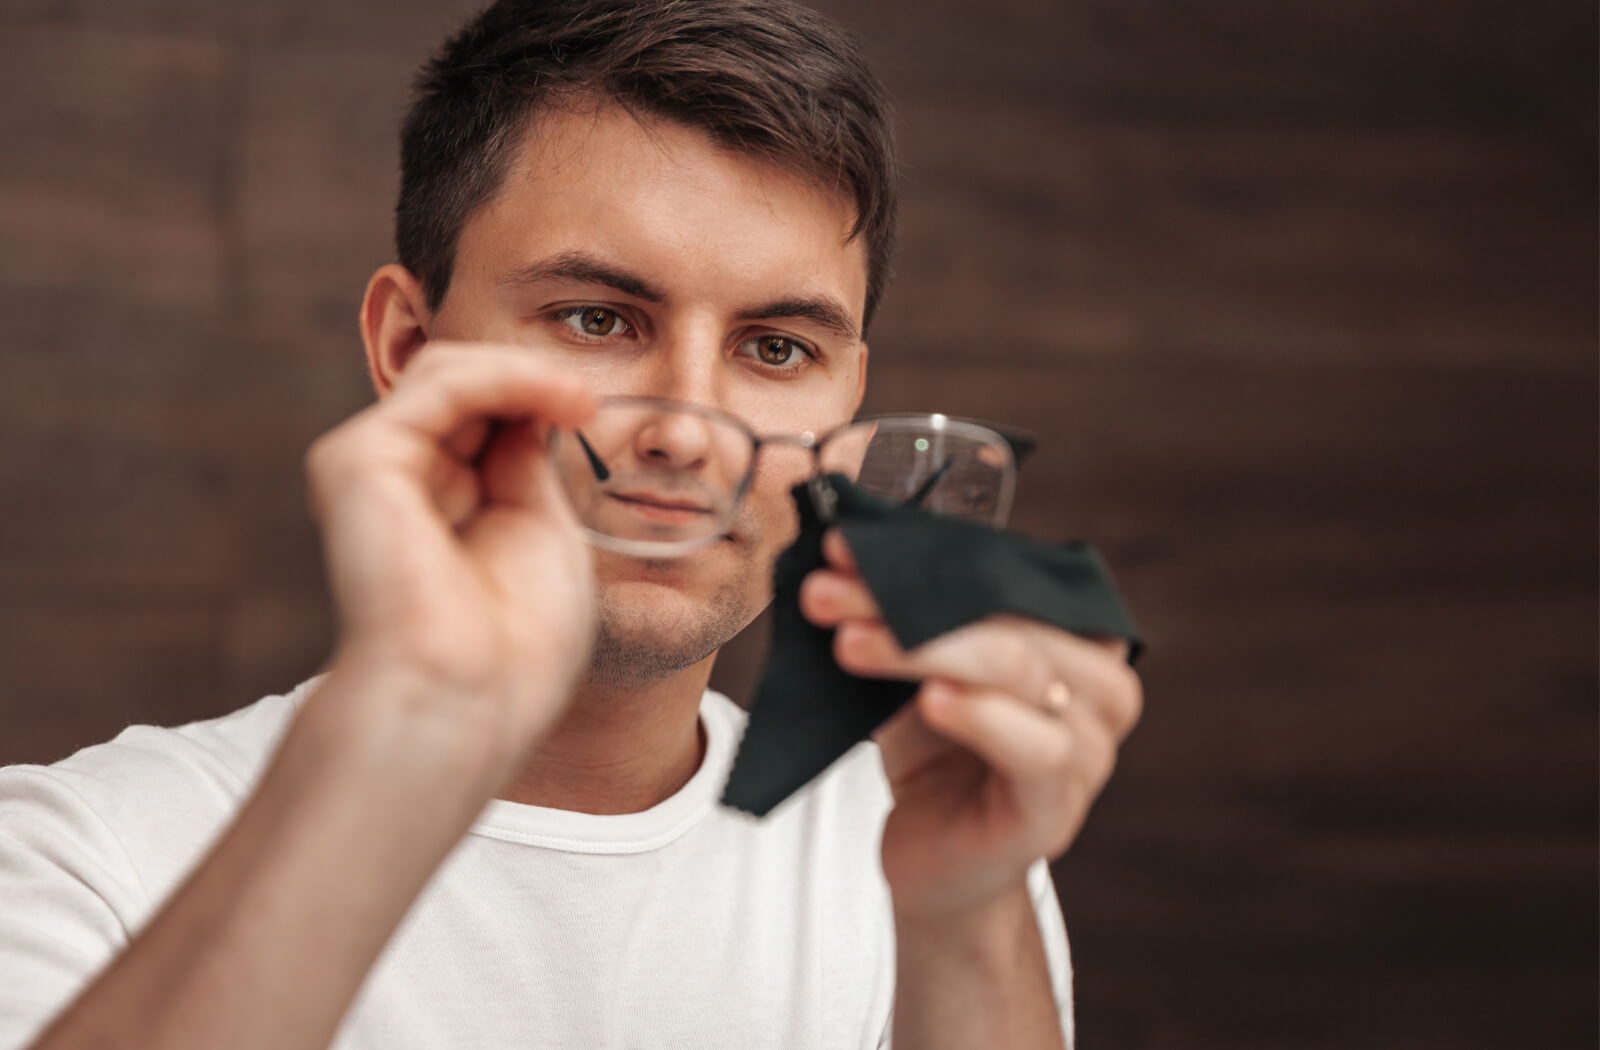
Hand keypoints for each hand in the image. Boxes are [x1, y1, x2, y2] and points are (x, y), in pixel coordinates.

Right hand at [305, 341, 597, 770]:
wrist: (475, 697)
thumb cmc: (516, 642)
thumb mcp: (540, 529)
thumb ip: (526, 462)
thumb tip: (530, 403)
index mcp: (443, 502)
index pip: (484, 415)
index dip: (537, 398)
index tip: (591, 411)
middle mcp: (402, 482)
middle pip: (462, 385)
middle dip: (530, 379)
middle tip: (587, 402)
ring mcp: (375, 469)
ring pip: (447, 372)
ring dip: (522, 372)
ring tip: (577, 398)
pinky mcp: (359, 462)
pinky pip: (439, 386)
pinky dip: (503, 376)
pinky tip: (554, 396)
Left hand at [798, 529, 1143, 922]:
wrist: (933, 859)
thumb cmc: (935, 751)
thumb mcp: (921, 668)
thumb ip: (907, 613)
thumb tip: (845, 547)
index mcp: (1077, 638)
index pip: (1008, 576)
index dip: (929, 555)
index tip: (846, 545)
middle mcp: (1101, 689)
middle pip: (1008, 618)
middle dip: (909, 599)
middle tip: (828, 591)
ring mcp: (1088, 752)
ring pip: (1019, 670)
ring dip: (925, 647)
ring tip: (849, 641)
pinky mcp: (1055, 810)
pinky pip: (1034, 748)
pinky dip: (981, 715)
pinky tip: (932, 699)